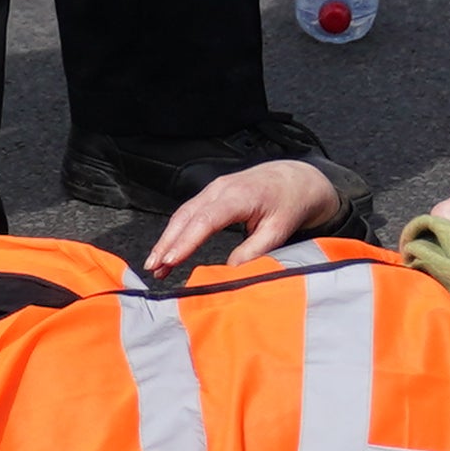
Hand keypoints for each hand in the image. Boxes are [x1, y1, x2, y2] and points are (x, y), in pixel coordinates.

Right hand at [144, 158, 354, 274]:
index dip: (186, 242)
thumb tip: (230, 272)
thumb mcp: (278, 231)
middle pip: (186, 216)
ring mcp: (214, 189)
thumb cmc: (289, 203)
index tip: (170, 261)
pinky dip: (176, 232)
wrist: (296, 179)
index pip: (205, 221)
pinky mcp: (212, 194)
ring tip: (156, 266)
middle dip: (167, 243)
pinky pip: (189, 212)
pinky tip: (169, 250)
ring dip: (167, 239)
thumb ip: (253, 251)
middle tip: (153, 268)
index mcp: (239, 196)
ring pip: (183, 214)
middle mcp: (221, 189)